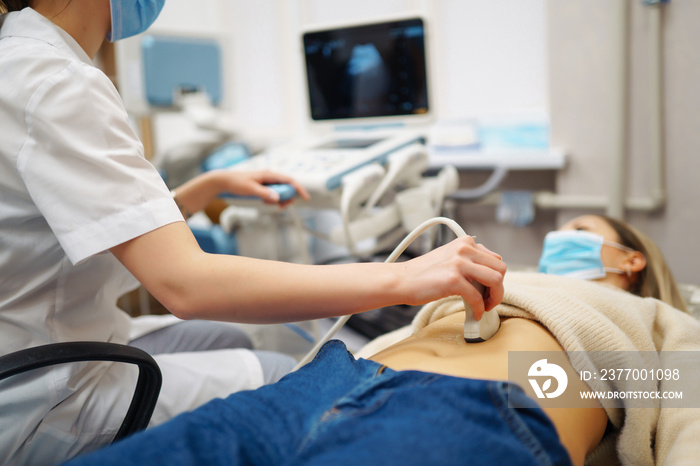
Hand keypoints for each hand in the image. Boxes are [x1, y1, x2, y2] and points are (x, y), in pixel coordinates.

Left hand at [173, 170, 309, 213]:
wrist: (223, 181)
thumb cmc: (236, 183)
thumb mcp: (250, 189)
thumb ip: (264, 193)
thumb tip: (277, 198)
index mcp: (269, 174)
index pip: (290, 180)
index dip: (299, 188)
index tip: (305, 198)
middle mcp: (270, 176)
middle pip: (287, 187)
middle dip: (288, 197)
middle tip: (282, 207)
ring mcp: (266, 181)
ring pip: (280, 191)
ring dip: (280, 199)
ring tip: (272, 205)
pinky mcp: (262, 186)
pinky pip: (273, 193)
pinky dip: (273, 199)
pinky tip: (266, 203)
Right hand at [397, 236, 505, 318]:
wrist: (401, 280)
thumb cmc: (423, 273)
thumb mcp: (449, 257)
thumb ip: (469, 261)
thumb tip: (489, 276)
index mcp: (465, 242)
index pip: (495, 259)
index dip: (495, 277)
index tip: (488, 289)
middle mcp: (464, 248)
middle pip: (500, 269)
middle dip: (498, 288)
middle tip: (489, 300)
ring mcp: (459, 263)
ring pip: (496, 280)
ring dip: (494, 298)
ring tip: (485, 306)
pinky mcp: (453, 280)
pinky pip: (478, 297)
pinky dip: (480, 308)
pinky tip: (475, 313)